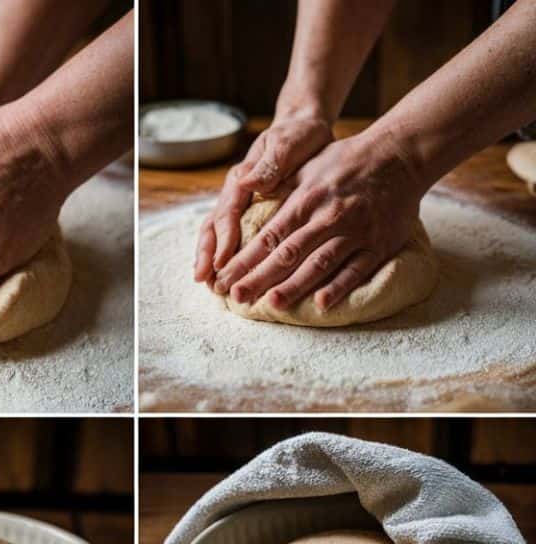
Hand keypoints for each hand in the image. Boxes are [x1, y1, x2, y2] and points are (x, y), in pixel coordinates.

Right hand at [193, 113, 333, 284]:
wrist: (304, 128)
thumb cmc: (298, 136)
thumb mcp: (288, 143)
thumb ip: (270, 164)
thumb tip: (248, 182)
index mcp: (242, 177)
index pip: (228, 212)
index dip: (225, 239)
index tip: (223, 261)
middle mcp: (235, 192)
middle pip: (213, 227)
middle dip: (208, 255)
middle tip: (206, 280)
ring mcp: (239, 203)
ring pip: (216, 233)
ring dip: (211, 259)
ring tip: (208, 283)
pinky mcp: (248, 211)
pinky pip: (230, 235)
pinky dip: (224, 255)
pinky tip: (224, 274)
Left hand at [208, 128, 427, 311]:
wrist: (400, 155)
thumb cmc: (345, 161)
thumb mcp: (306, 164)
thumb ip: (277, 182)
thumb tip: (243, 187)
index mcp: (306, 199)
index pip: (269, 235)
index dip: (245, 259)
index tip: (225, 277)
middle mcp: (328, 217)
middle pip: (289, 253)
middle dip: (260, 277)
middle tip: (236, 297)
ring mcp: (355, 232)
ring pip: (320, 264)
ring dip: (295, 285)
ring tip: (272, 304)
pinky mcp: (379, 244)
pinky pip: (358, 269)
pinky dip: (340, 287)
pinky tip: (321, 304)